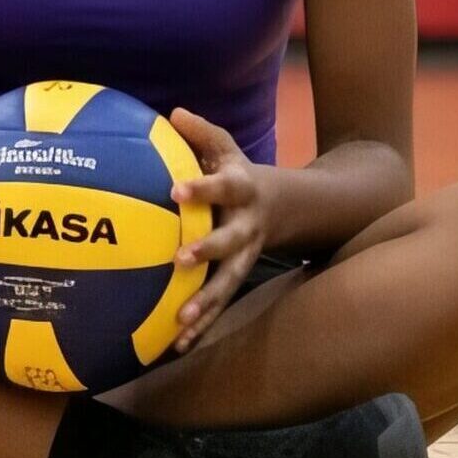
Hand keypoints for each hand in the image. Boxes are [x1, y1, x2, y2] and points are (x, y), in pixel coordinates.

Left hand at [166, 107, 272, 353]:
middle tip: (180, 260)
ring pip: (227, 284)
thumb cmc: (238, 172)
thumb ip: (201, 132)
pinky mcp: (236, 280)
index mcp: (243, 190)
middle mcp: (247, 227)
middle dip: (207, 251)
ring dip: (205, 304)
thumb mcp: (225, 146)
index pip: (223, 187)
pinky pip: (219, 305)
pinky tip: (175, 346)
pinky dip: (200, 326)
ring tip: (181, 323)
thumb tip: (173, 112)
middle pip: (230, 242)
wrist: (284, 207)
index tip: (177, 190)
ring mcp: (245, 257)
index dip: (203, 189)